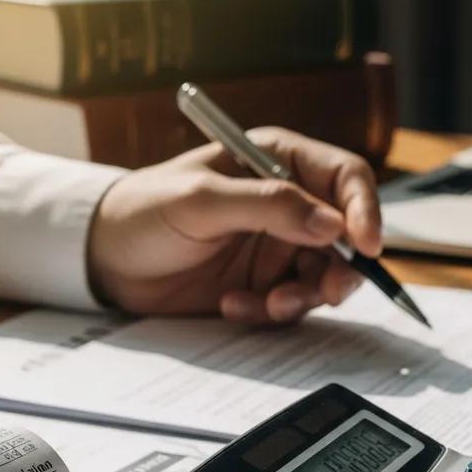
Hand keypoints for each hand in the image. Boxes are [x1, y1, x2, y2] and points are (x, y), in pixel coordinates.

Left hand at [87, 127, 381, 323]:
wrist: (104, 261)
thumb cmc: (143, 211)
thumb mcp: (201, 201)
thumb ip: (269, 206)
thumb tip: (333, 224)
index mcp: (280, 161)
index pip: (346, 178)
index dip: (365, 210)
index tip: (368, 245)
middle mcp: (289, 201)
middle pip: (348, 235)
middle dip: (342, 267)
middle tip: (326, 292)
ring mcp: (279, 245)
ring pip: (326, 275)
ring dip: (304, 296)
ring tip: (267, 303)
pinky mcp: (266, 282)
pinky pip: (293, 302)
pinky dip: (272, 310)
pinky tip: (232, 303)